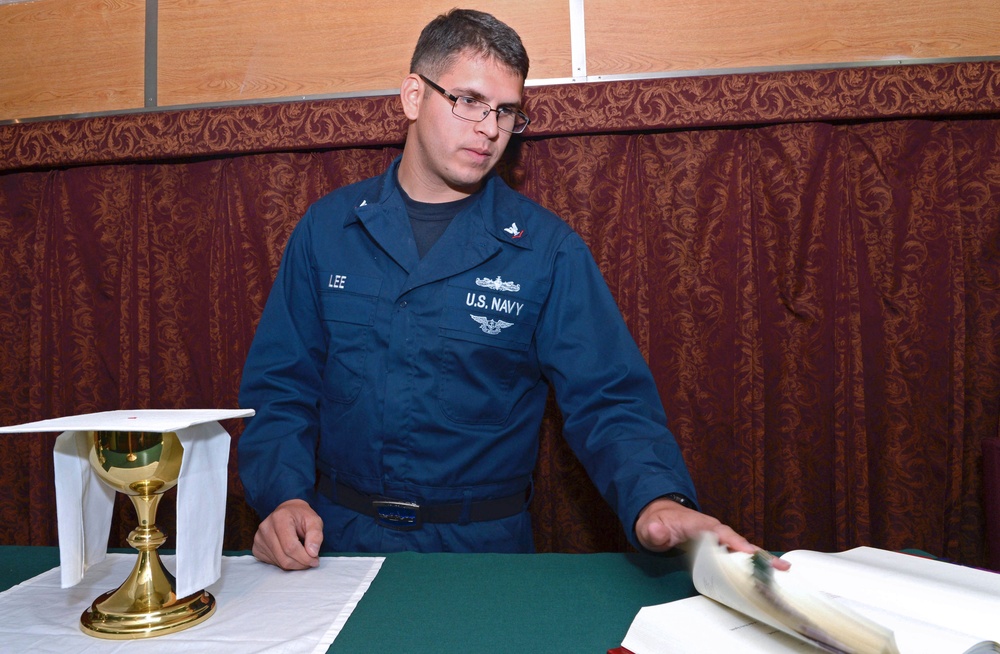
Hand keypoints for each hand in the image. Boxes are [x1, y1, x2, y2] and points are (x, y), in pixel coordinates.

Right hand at [252, 499, 323, 569]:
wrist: (287, 512)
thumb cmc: (301, 517)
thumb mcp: (314, 521)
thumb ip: (316, 535)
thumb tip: (312, 553)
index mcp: (279, 517)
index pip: (291, 546)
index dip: (304, 558)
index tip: (315, 561)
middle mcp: (265, 527)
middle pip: (284, 557)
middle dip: (301, 563)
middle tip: (311, 561)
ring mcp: (258, 538)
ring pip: (279, 562)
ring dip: (294, 564)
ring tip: (303, 556)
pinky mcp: (256, 548)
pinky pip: (273, 563)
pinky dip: (285, 563)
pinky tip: (291, 555)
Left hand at [634, 497, 789, 569]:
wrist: (659, 518)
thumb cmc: (657, 524)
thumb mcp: (650, 528)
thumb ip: (653, 531)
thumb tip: (656, 531)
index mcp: (699, 524)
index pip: (719, 532)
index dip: (735, 542)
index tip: (749, 553)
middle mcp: (714, 530)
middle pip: (739, 541)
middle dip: (758, 554)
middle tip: (780, 567)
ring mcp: (719, 539)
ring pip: (742, 549)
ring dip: (761, 560)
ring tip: (783, 571)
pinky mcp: (720, 547)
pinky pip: (738, 555)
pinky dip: (754, 563)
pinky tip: (769, 573)